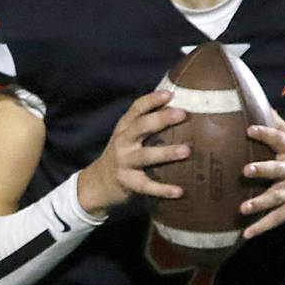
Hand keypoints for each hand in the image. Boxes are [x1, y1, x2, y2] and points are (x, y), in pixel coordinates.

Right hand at [76, 89, 189, 215]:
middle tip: (182, 114)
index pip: (136, 109)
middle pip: (140, 127)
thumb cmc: (122, 155)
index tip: (170, 94)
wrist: (97, 184)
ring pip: (145, 156)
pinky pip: (147, 186)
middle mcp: (122, 143)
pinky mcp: (128, 183)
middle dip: (161, 119)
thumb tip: (180, 108)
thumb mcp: (126, 136)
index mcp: (124, 128)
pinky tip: (179, 191)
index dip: (152, 100)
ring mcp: (124, 163)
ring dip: (166, 153)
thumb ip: (146, 124)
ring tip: (187, 150)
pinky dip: (162, 189)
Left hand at [239, 113, 284, 238]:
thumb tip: (259, 102)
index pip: (279, 139)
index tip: (249, 129)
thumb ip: (277, 125)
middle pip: (279, 170)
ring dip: (260, 203)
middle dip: (264, 170)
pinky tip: (247, 233)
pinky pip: (277, 218)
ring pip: (277, 197)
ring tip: (243, 208)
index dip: (265, 133)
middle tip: (246, 170)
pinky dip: (262, 227)